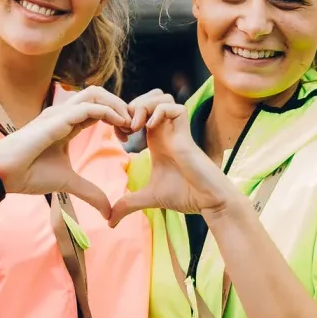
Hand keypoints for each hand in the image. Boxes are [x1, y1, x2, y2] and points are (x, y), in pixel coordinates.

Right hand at [0, 86, 130, 218]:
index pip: (97, 110)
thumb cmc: (29, 174)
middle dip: (120, 105)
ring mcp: (59, 114)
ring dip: (116, 104)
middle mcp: (63, 115)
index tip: (128, 135)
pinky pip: (88, 107)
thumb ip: (90, 192)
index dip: (116, 118)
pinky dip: (108, 111)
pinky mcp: (56, 119)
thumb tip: (108, 212)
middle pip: (99, 95)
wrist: (4, 175)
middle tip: (133, 126)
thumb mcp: (68, 183)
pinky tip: (120, 123)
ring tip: (129, 122)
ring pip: (95, 94)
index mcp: (66, 125)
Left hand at [108, 102, 233, 226]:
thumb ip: (128, 204)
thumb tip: (109, 221)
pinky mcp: (186, 132)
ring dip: (144, 105)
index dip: (124, 117)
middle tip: (124, 127)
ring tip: (136, 126)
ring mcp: (176, 129)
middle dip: (131, 106)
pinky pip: (174, 106)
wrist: (207, 201)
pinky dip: (159, 111)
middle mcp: (165, 129)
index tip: (119, 137)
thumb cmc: (184, 195)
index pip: (138, 111)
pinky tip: (149, 128)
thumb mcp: (148, 197)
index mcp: (155, 138)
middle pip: (148, 97)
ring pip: (161, 96)